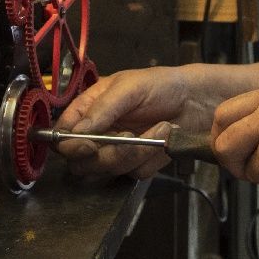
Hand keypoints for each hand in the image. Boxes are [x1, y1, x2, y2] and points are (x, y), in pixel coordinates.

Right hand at [53, 66, 215, 179]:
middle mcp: (97, 134)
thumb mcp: (129, 87)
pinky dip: (150, 157)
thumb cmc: (161, 85)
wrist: (196, 100)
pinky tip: (163, 137)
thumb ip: (102, 108)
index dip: (69, 145)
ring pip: (109, 170)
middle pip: (80, 162)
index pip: (63, 135)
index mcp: (87, 110)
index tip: (88, 145)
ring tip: (159, 128)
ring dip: (135, 151)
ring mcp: (116, 152)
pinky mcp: (136, 165)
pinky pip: (134, 173)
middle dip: (107, 153)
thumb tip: (78, 130)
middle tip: (129, 137)